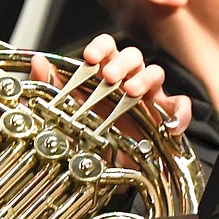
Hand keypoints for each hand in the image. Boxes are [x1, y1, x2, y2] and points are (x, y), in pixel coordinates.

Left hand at [29, 34, 191, 135]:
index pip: (106, 48)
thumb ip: (49, 86)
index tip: (90, 58)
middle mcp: (127, 80)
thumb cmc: (84, 133)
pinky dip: (179, 111)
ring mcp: (146, 97)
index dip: (101, 48)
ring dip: (144, 79)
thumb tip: (39, 62)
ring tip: (130, 92)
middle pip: (132, 56)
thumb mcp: (61, 111)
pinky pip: (178, 106)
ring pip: (156, 73)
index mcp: (103, 73)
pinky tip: (170, 122)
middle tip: (109, 77)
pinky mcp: (161, 117)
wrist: (99, 170)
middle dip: (121, 64)